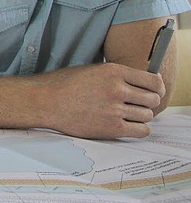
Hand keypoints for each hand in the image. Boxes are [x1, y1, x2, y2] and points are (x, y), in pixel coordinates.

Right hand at [40, 63, 164, 138]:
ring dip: (141, 116)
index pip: (153, 81)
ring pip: (148, 115)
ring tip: (128, 115)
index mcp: (113, 71)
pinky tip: (128, 125)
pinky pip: (141, 131)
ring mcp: (114, 109)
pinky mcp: (111, 128)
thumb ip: (117, 76)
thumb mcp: (93, 71)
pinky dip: (138, 129)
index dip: (156, 88)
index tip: (153, 92)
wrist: (46, 101)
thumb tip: (142, 84)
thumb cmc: (65, 85)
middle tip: (139, 105)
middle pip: (153, 99)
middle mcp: (117, 89)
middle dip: (148, 103)